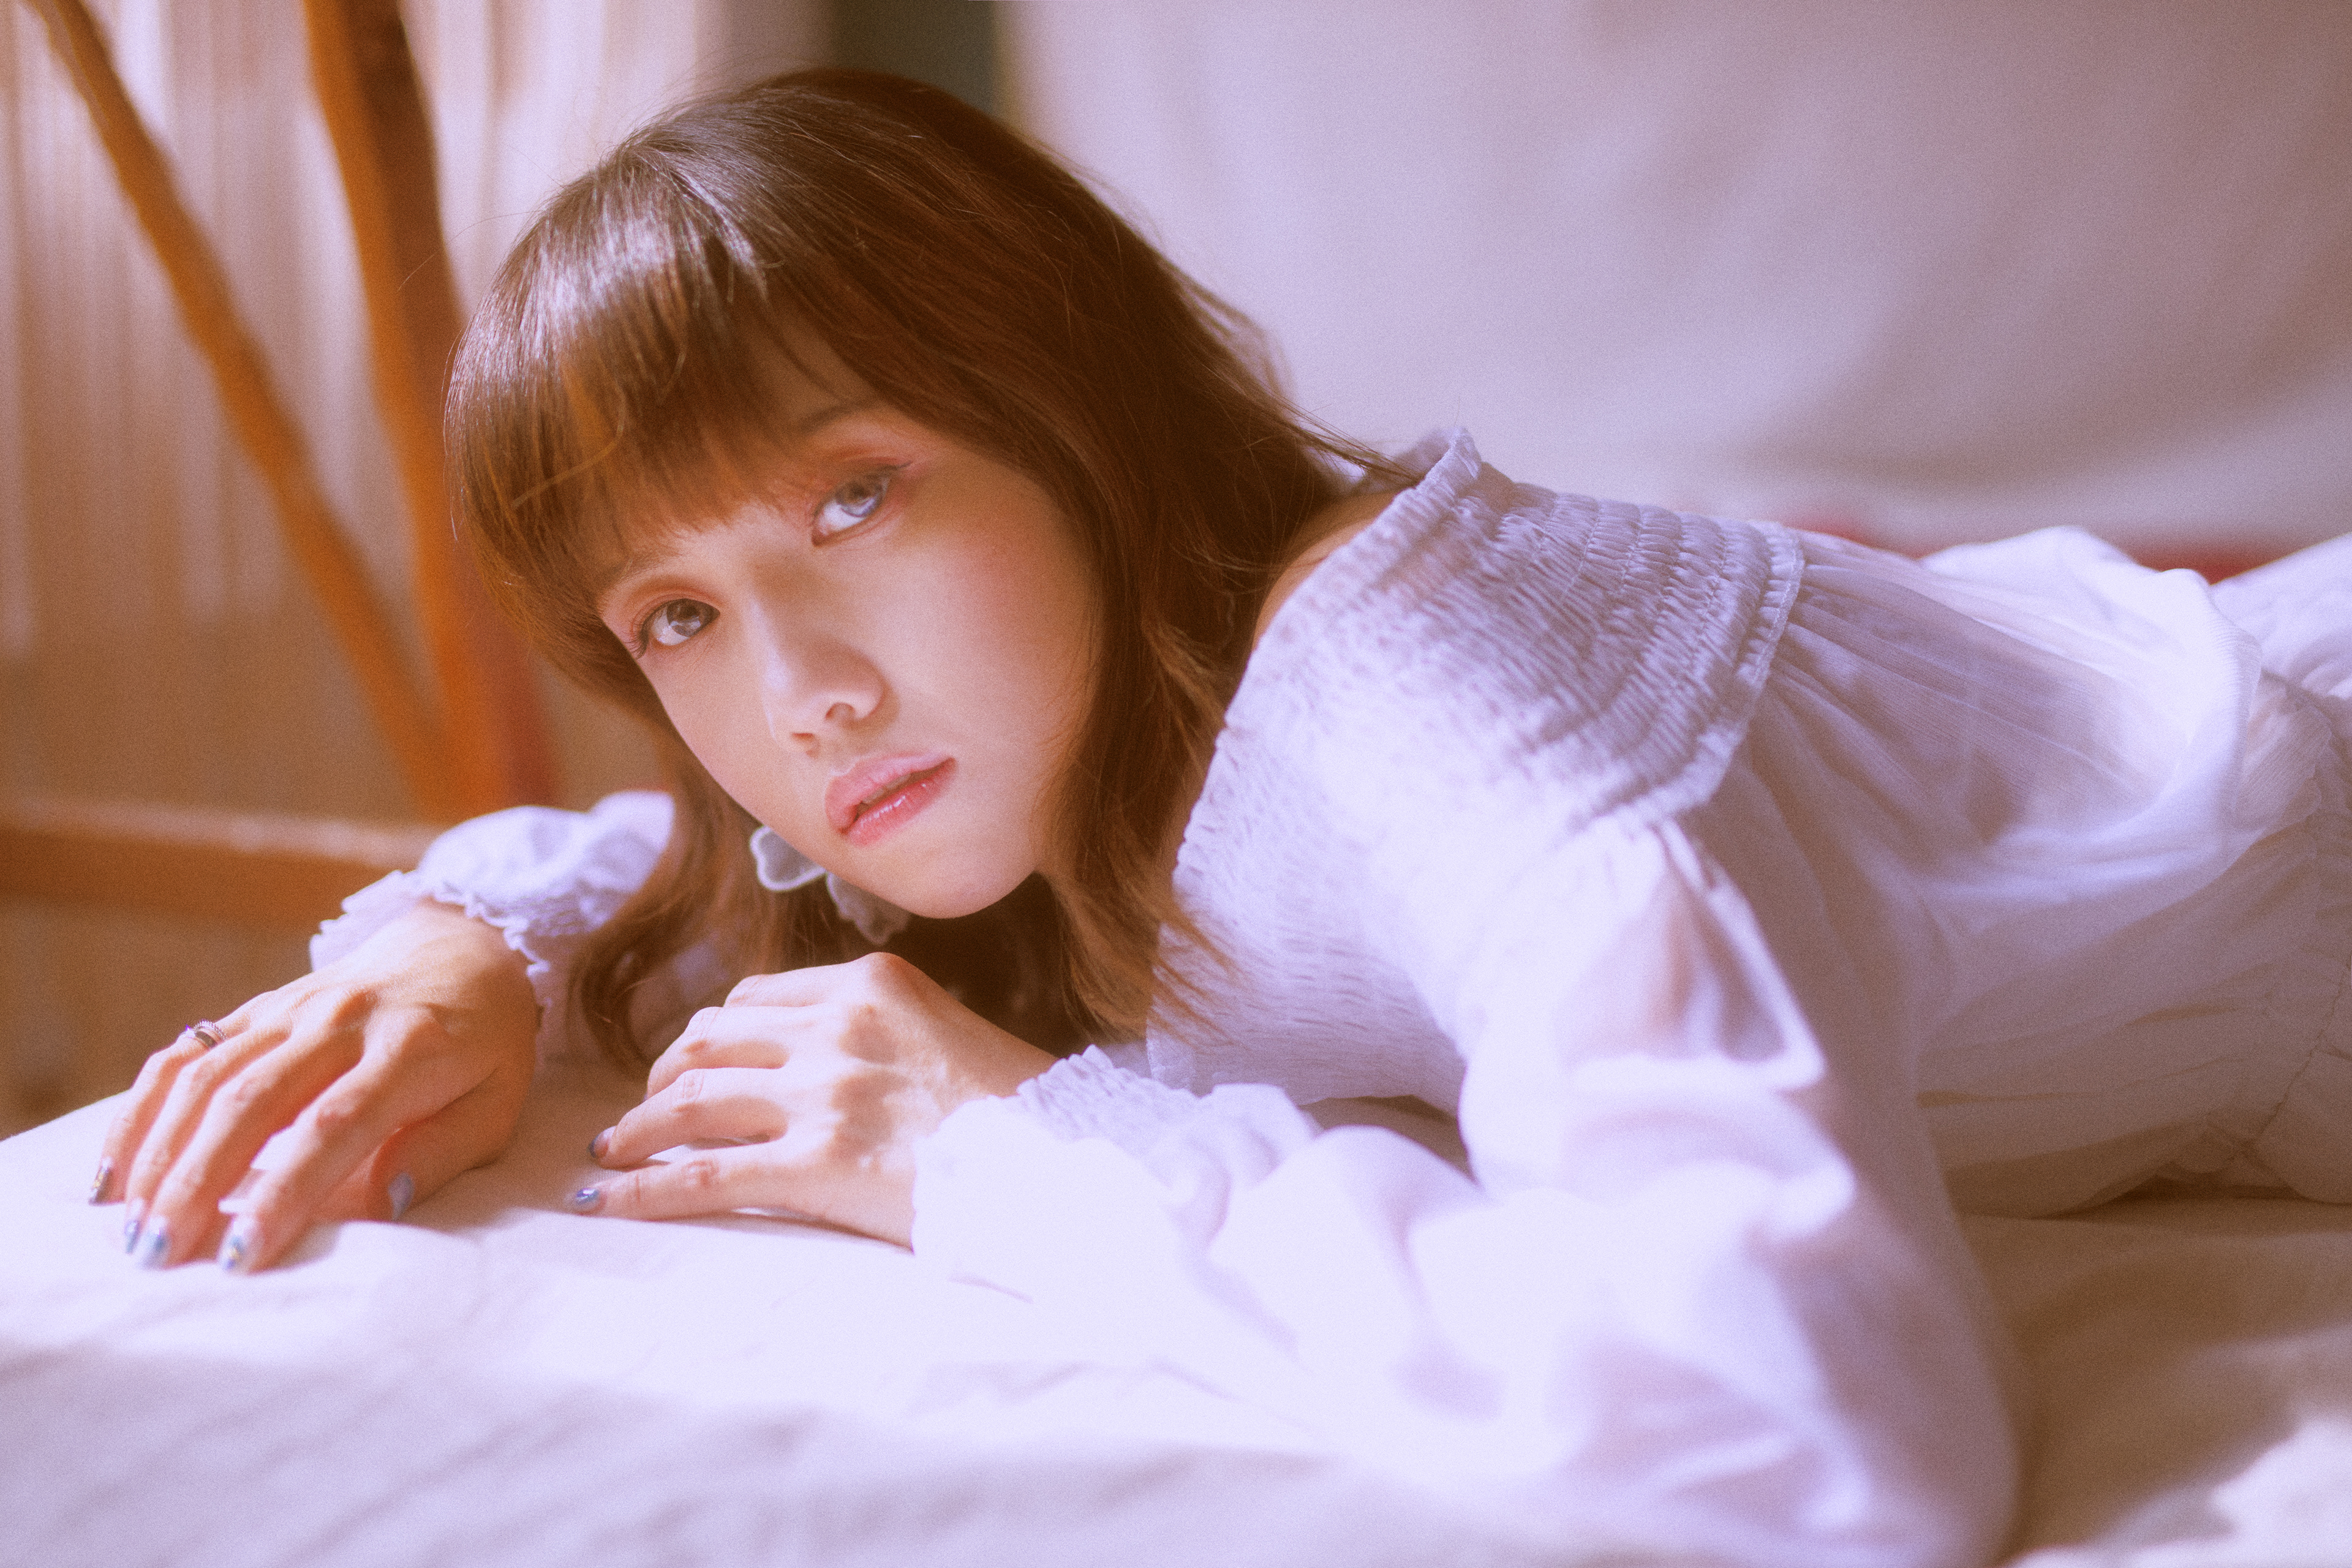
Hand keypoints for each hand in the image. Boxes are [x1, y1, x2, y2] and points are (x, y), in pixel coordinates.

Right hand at [93, 900, 538, 1272]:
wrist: (463, 946)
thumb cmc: (486, 1043)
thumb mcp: (498, 1102)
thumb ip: (443, 1153)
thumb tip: (380, 1207)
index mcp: (410, 1050)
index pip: (334, 1125)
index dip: (283, 1192)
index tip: (243, 1256)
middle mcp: (341, 1022)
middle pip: (252, 1101)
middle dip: (198, 1183)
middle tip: (161, 1256)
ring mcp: (291, 1009)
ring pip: (206, 1077)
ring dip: (160, 1154)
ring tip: (133, 1229)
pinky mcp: (256, 1007)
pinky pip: (185, 1054)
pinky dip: (140, 1110)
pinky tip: (113, 1173)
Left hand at [579, 952, 1056, 1244]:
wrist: (1062, 1164)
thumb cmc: (1019, 1110)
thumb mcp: (948, 1028)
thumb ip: (880, 1025)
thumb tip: (817, 1055)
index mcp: (870, 983)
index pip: (753, 998)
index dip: (708, 1035)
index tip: (692, 1065)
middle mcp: (836, 1028)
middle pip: (705, 1041)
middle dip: (660, 1078)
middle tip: (641, 1114)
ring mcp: (823, 1096)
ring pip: (687, 1103)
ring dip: (635, 1130)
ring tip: (611, 1155)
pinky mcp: (815, 1165)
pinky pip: (699, 1176)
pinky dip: (639, 1190)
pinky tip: (601, 1204)